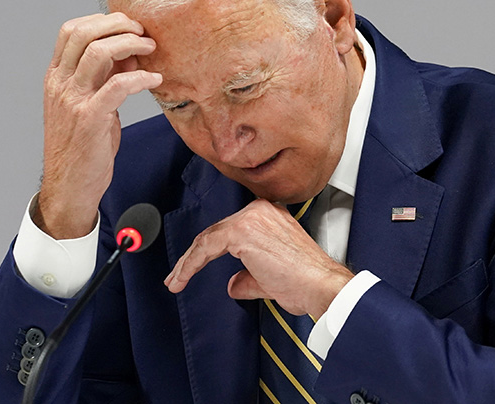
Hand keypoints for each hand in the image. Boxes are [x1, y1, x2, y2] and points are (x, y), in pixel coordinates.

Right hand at [36, 13, 161, 238]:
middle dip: (118, 24)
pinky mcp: (90, 119)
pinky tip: (155, 80)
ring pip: (98, 52)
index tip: (129, 27)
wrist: (70, 186)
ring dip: (131, 44)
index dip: (102, 20)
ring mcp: (73, 100)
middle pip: (83, 32)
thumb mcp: (91, 104)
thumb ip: (104, 78)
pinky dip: (140, 77)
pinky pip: (118, 85)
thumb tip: (130, 54)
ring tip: (152, 50)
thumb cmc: (84, 146)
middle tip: (143, 32)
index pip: (71, 30)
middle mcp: (60, 84)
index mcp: (57, 77)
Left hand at [164, 199, 353, 317]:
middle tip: (178, 276)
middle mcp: (260, 211)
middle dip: (193, 257)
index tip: (194, 268)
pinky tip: (182, 278)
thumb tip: (234, 284)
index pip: (229, 230)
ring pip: (207, 239)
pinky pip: (206, 248)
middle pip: (215, 232)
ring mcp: (251, 218)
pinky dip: (190, 265)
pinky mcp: (241, 231)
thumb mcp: (270, 277)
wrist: (319, 284)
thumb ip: (248, 276)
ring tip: (175, 280)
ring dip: (187, 263)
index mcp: (269, 216)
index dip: (208, 251)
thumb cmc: (305, 280)